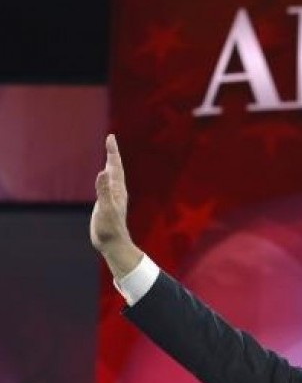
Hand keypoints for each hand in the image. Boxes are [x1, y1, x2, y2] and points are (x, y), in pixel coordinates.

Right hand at [90, 134, 142, 277]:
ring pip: (113, 177)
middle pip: (115, 168)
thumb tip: (103, 172)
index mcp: (117, 190)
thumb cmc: (110, 229)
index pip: (115, 166)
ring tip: (110, 154)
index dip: (113, 152)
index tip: (111, 137)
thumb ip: (103, 191)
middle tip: (110, 140)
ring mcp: (113, 198)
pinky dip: (105, 177)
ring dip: (110, 164)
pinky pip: (107, 186)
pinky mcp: (108, 204)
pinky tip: (104, 178)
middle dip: (112, 153)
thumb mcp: (105, 208)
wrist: (114, 245)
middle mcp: (117, 192)